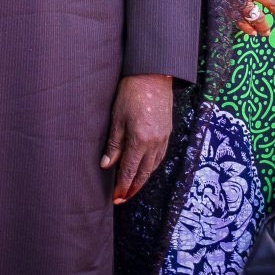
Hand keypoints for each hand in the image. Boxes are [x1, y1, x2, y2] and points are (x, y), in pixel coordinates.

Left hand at [101, 74, 172, 205]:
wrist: (153, 75)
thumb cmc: (130, 93)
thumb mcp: (117, 118)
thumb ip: (114, 144)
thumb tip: (107, 165)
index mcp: (140, 141)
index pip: (130, 171)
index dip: (123, 186)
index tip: (116, 197)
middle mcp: (155, 144)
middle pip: (144, 173)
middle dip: (133, 188)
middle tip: (122, 198)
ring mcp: (164, 139)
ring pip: (153, 166)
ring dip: (143, 179)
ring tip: (132, 188)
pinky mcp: (167, 133)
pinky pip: (160, 156)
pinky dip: (151, 167)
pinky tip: (145, 169)